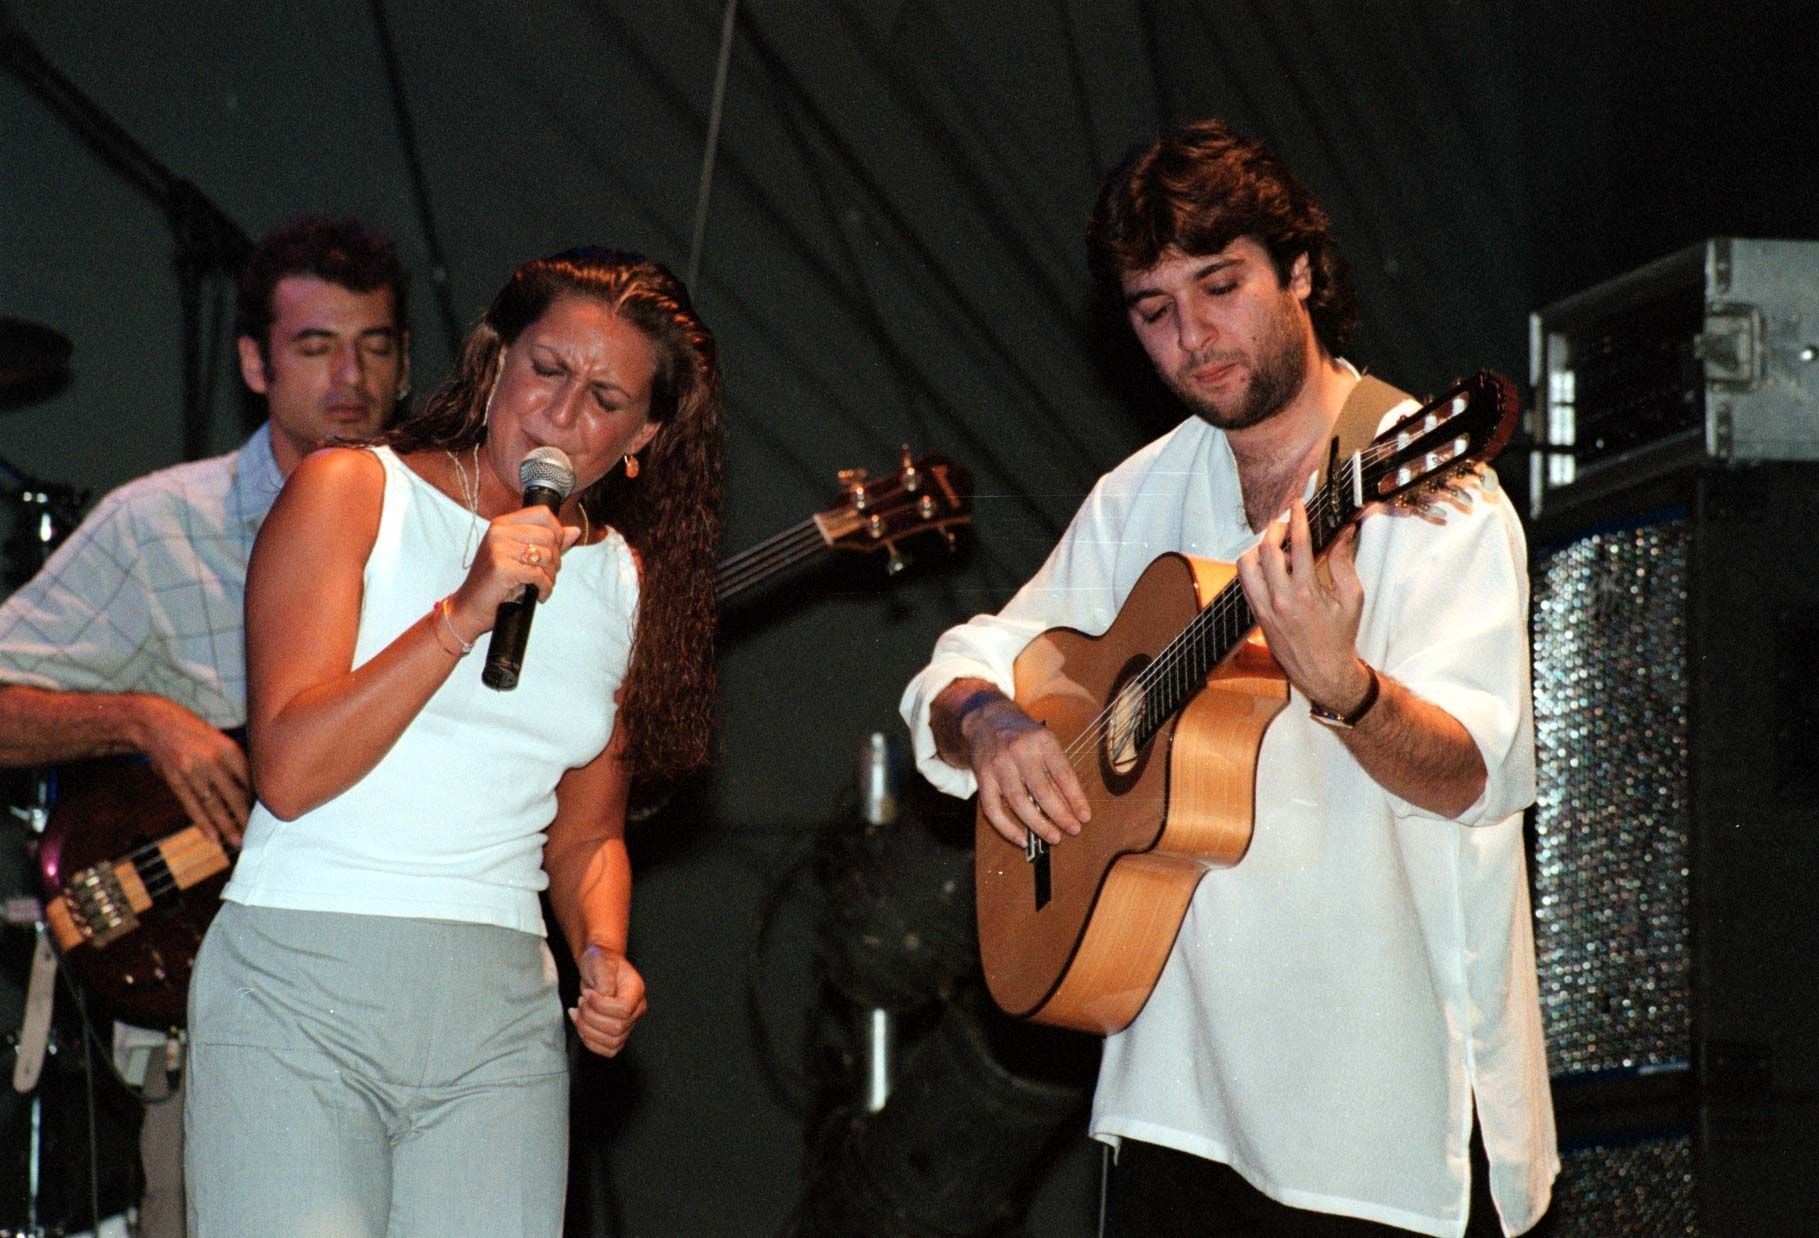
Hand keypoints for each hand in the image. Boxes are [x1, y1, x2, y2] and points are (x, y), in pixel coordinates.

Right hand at [133, 697, 249, 845]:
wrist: (153, 722)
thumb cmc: (191, 731)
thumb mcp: (218, 738)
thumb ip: (233, 760)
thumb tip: (250, 785)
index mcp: (229, 749)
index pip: (250, 780)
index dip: (257, 799)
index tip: (265, 813)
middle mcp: (213, 761)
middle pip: (235, 796)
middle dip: (246, 818)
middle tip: (256, 835)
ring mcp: (192, 772)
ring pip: (214, 805)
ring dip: (226, 826)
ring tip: (237, 842)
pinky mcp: (175, 780)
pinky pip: (191, 806)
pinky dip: (203, 823)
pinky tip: (213, 837)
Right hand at [444, 506, 581, 642]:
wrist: (470, 607)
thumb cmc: (495, 583)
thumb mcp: (521, 557)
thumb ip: (548, 542)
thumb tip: (574, 531)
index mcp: (503, 523)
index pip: (543, 513)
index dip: (557, 532)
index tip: (555, 551)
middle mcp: (499, 532)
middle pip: (549, 535)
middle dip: (556, 559)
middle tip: (548, 574)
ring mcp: (498, 548)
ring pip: (546, 555)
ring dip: (551, 575)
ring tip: (542, 584)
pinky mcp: (501, 567)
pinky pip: (538, 574)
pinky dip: (545, 587)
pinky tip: (539, 594)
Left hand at [571, 944, 647, 1056]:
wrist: (598, 968)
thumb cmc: (600, 963)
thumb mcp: (600, 962)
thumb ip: (604, 979)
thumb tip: (604, 997)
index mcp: (636, 991)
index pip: (624, 1010)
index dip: (601, 1006)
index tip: (588, 993)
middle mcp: (636, 1010)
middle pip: (617, 1028)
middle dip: (590, 1017)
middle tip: (581, 1001)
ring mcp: (628, 1024)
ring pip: (612, 1042)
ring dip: (587, 1030)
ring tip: (578, 1012)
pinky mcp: (617, 1034)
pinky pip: (607, 1050)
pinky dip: (590, 1041)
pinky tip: (580, 1024)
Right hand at [959, 694, 1091, 849]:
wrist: (986, 719)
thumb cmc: (1022, 734)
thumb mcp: (1045, 741)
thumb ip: (1057, 769)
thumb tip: (1073, 805)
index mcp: (1042, 741)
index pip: (1063, 774)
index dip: (1076, 799)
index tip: (1085, 817)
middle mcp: (1020, 752)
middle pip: (1042, 791)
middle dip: (1060, 815)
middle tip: (1073, 830)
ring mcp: (999, 765)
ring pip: (1019, 803)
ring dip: (1038, 825)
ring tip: (1054, 837)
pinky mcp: (982, 778)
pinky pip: (993, 809)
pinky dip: (1007, 828)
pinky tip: (1021, 839)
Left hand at [1235, 501, 1372, 715]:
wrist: (1323, 672)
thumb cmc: (1340, 636)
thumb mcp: (1351, 598)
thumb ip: (1344, 561)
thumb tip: (1343, 533)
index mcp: (1306, 593)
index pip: (1298, 544)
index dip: (1298, 519)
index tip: (1298, 504)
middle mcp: (1280, 599)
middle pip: (1266, 549)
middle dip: (1275, 529)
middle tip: (1286, 522)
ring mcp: (1264, 608)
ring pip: (1246, 564)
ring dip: (1259, 548)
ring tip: (1276, 545)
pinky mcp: (1257, 615)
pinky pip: (1246, 582)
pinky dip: (1255, 567)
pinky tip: (1271, 565)